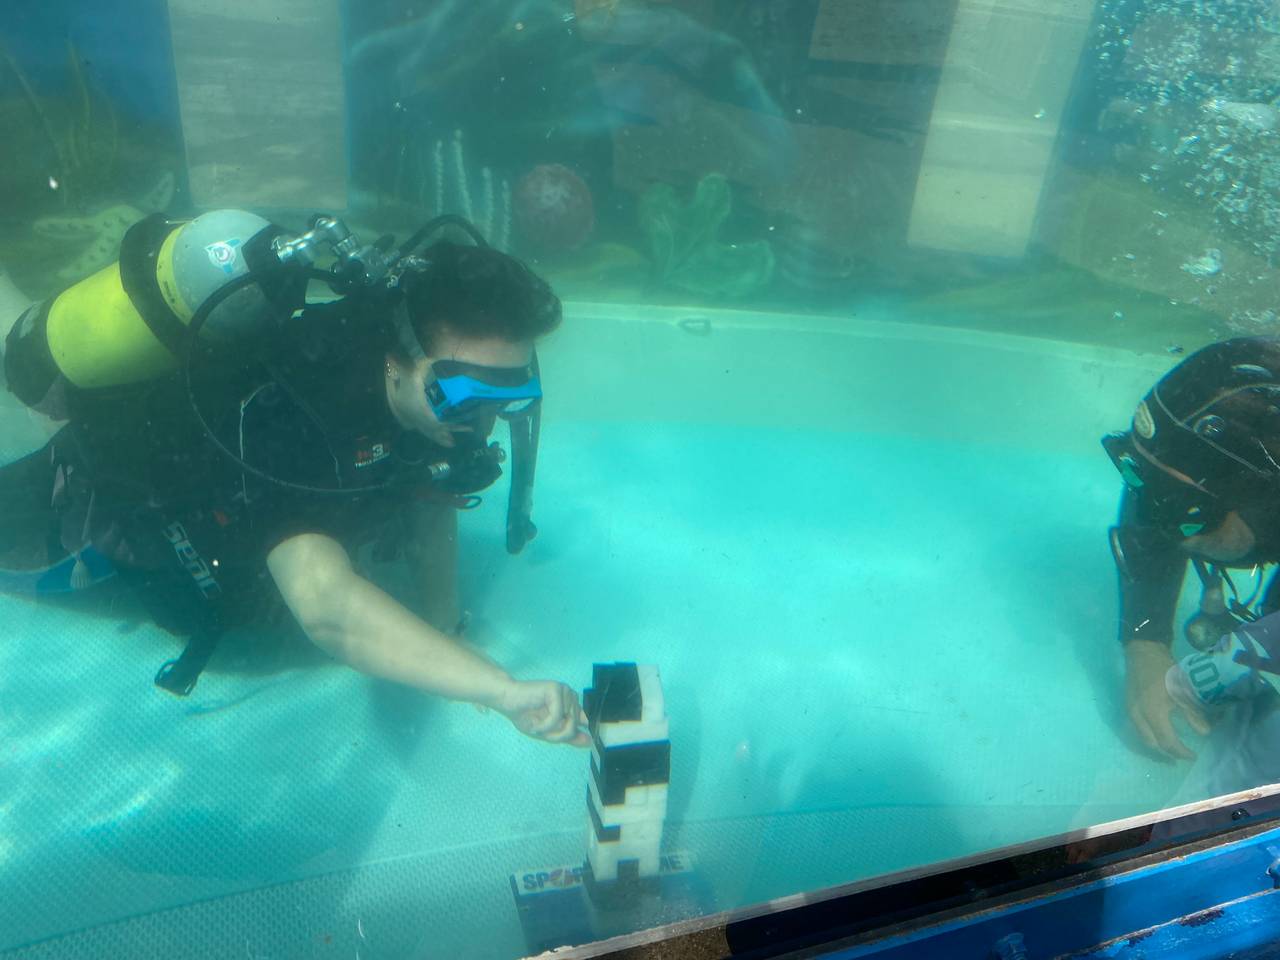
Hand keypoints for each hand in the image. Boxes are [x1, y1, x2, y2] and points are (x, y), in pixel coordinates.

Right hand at [496, 679, 590, 746]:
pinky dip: (545, 725)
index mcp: (572, 706)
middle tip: (541, 732)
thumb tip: (589, 741)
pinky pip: (557, 716)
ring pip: (568, 723)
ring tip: (536, 726)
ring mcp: (565, 691)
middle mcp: (571, 697)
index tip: (574, 740)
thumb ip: (569, 736)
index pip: (586, 723)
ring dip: (549, 731)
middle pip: (574, 727)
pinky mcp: (556, 689)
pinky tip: (535, 724)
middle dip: (556, 735)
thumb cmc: (525, 715)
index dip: (580, 733)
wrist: (507, 701)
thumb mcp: (549, 732)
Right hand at [1124, 639, 1209, 759]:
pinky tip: (1159, 733)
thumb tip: (1204, 733)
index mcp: (1153, 712)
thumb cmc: (1165, 669)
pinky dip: (1149, 736)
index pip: (1167, 741)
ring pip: (1142, 738)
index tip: (1193, 755)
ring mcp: (1130, 712)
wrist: (1142, 652)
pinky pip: (1137, 729)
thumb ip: (1193, 713)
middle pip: (1152, 744)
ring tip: (1172, 747)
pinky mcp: (1128, 707)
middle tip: (1183, 754)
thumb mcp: (1183, 690)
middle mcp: (1138, 716)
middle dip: (1168, 753)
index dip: (1181, 752)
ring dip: (1157, 746)